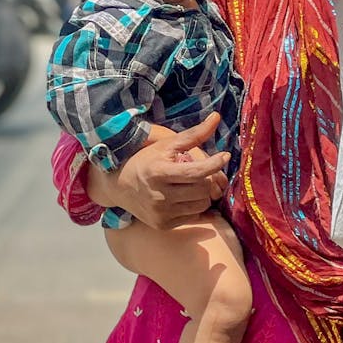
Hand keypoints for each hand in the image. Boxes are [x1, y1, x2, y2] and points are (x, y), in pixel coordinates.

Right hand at [88, 112, 230, 229]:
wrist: (119, 186)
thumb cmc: (145, 160)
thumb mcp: (166, 145)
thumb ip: (194, 134)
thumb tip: (216, 117)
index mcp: (159, 172)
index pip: (196, 172)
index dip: (214, 164)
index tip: (224, 156)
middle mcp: (160, 196)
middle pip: (203, 189)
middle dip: (207, 178)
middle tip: (200, 172)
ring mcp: (161, 213)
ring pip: (203, 204)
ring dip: (204, 193)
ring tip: (192, 184)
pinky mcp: (164, 225)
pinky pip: (194, 217)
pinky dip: (195, 205)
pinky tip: (185, 197)